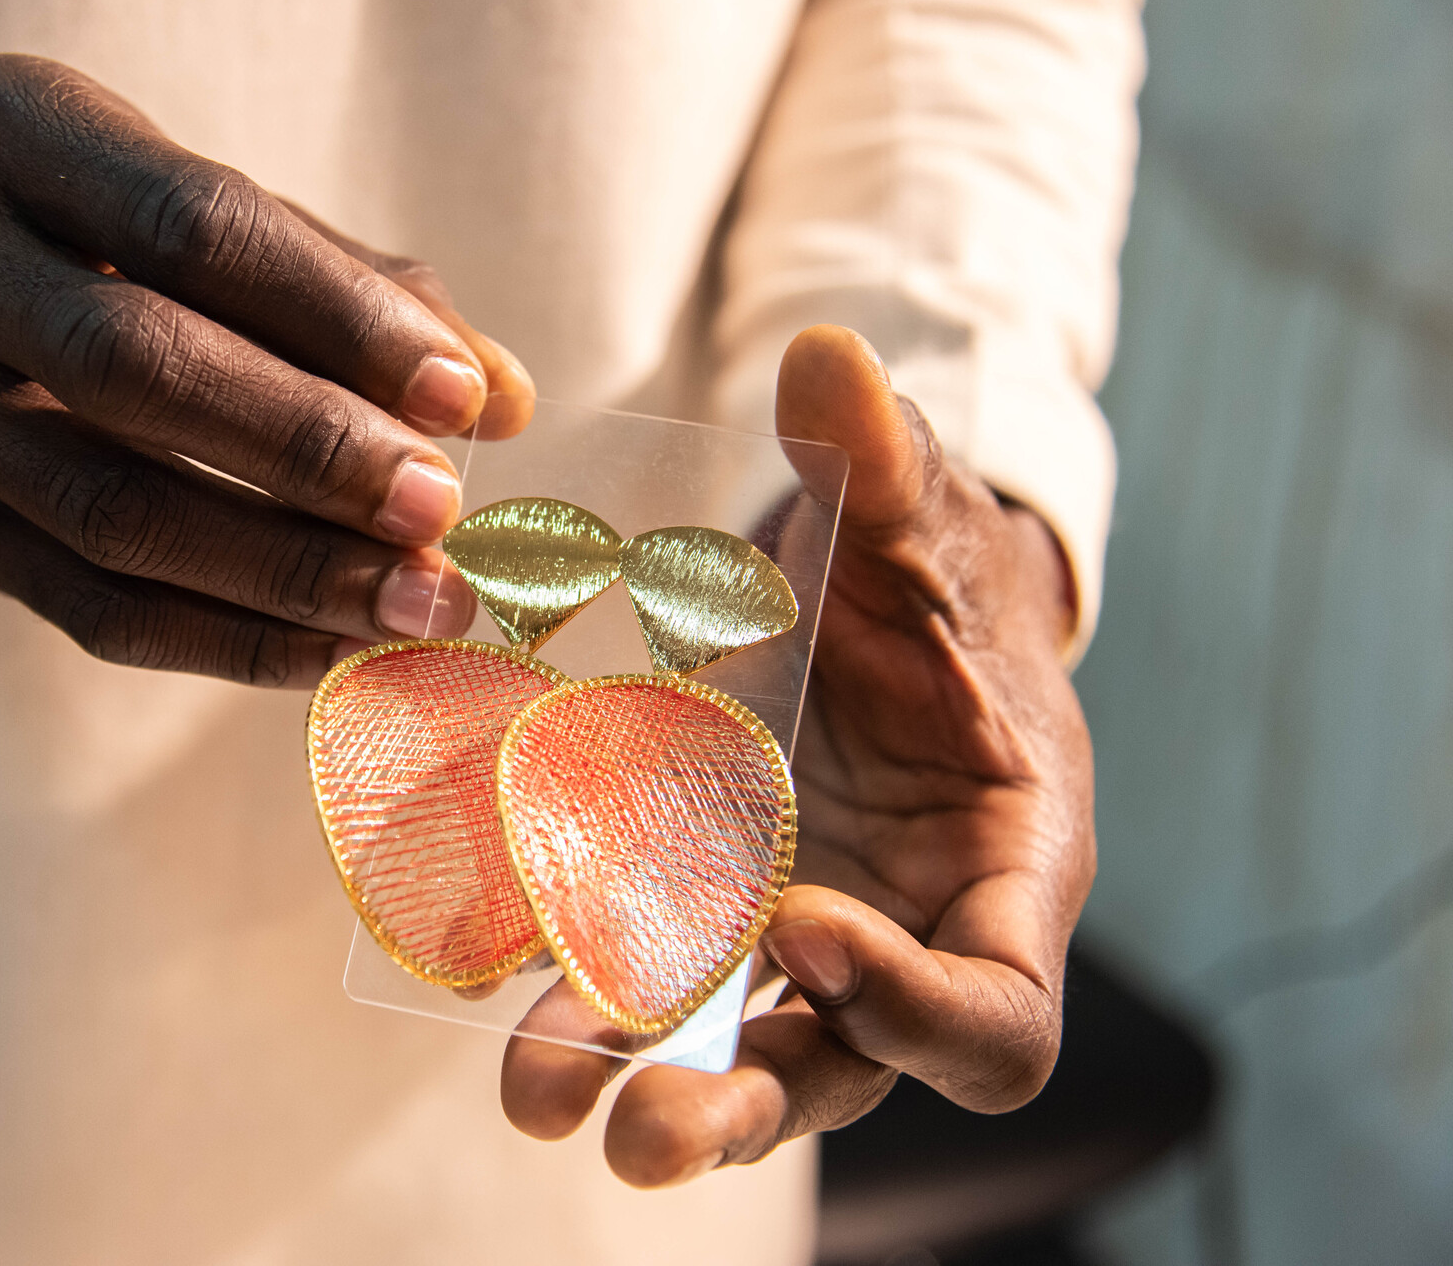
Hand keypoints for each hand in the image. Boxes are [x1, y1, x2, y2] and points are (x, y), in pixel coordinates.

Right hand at [0, 54, 533, 685]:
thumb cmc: (108, 233)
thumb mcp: (209, 211)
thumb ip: (350, 287)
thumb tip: (503, 397)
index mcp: (9, 127)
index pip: (188, 225)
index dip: (336, 315)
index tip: (458, 395)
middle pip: (130, 368)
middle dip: (306, 450)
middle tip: (437, 513)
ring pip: (107, 512)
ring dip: (284, 572)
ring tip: (414, 605)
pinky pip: (89, 609)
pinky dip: (228, 638)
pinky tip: (335, 649)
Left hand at [498, 325, 1091, 1184]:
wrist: (885, 609)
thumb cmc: (937, 580)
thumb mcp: (920, 519)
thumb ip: (887, 458)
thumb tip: (829, 351)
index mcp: (1005, 871)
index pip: (994, 1014)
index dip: (909, 1004)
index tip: (797, 927)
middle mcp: (905, 936)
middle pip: (846, 1072)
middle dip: (744, 1102)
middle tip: (638, 1136)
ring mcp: (802, 941)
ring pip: (734, 1048)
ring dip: (635, 1076)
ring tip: (531, 1096)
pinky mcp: (713, 913)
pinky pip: (650, 971)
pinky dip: (577, 979)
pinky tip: (480, 966)